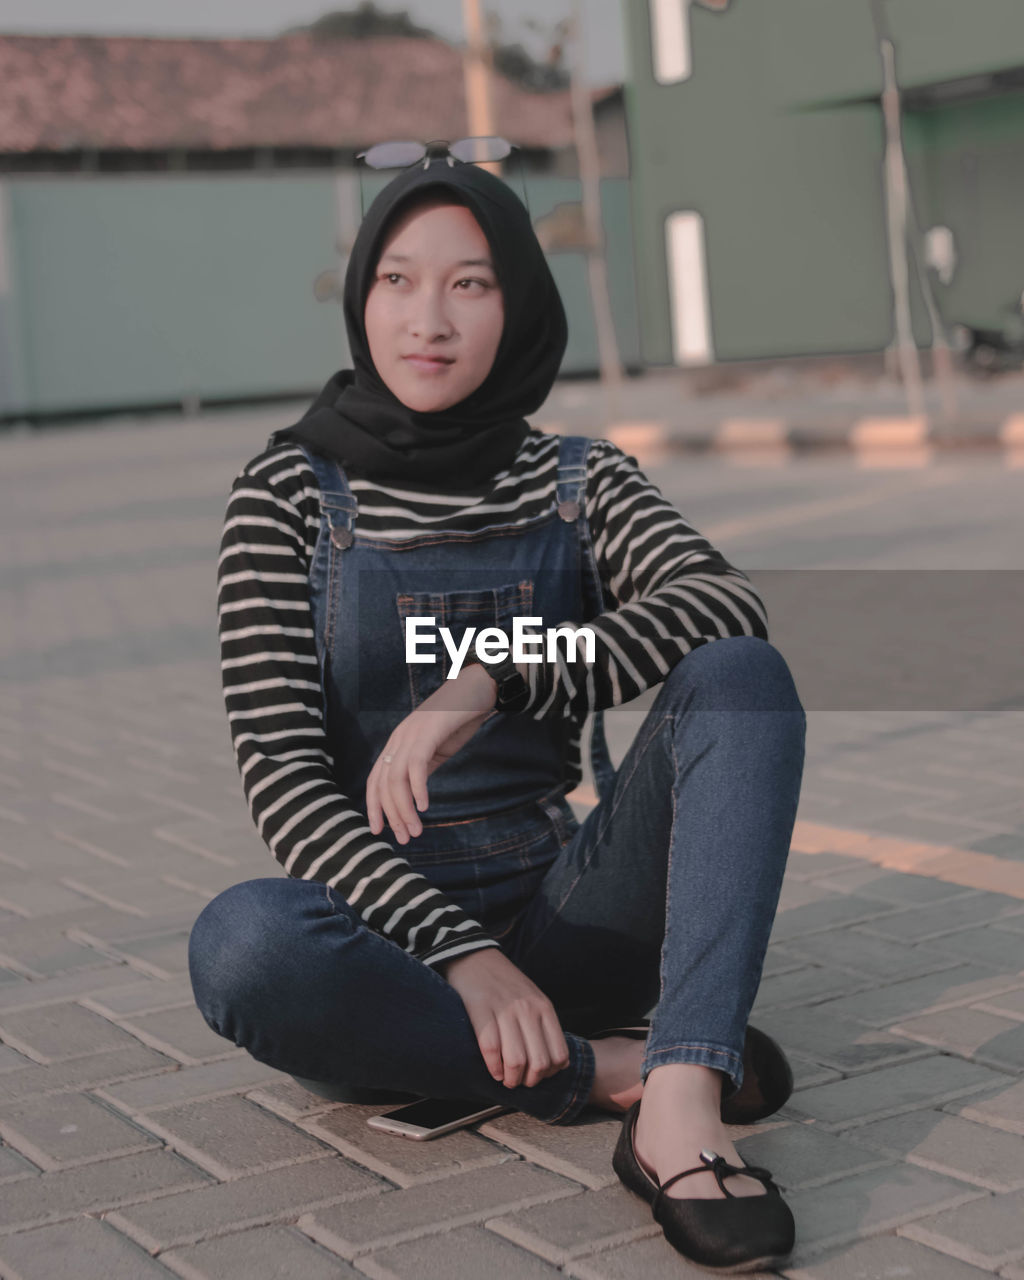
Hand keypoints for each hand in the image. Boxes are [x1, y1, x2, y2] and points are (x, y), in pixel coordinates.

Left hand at [366, 663, 497, 843]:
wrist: (479, 688)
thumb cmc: (460, 718)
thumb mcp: (436, 748)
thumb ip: (422, 766)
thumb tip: (412, 794)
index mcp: (398, 743)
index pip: (376, 780)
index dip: (374, 807)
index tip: (380, 831)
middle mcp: (399, 738)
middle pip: (382, 784)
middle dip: (391, 815)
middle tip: (404, 838)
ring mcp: (412, 733)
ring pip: (396, 779)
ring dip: (404, 809)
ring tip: (415, 830)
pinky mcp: (428, 731)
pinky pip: (416, 766)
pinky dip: (417, 789)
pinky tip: (424, 806)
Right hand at [439, 947, 570, 1088]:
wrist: (475, 957)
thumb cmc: (506, 983)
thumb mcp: (534, 998)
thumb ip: (547, 1026)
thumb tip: (561, 1063)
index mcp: (544, 1007)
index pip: (558, 1054)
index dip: (549, 1074)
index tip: (537, 1075)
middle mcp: (527, 1009)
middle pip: (538, 1062)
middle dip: (529, 1080)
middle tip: (520, 1081)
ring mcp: (504, 1009)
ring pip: (516, 1060)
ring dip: (511, 1078)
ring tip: (506, 1078)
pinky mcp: (480, 1009)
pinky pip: (490, 1048)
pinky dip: (493, 1067)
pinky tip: (494, 1070)